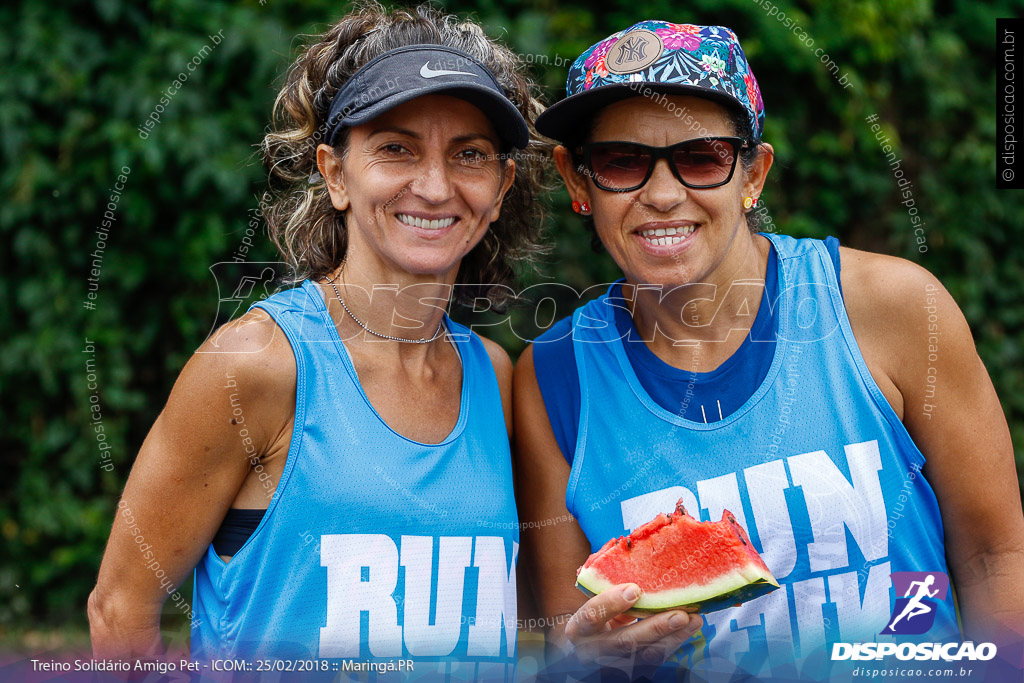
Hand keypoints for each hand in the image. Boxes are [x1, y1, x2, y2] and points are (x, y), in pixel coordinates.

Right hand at [564, 583, 701, 669]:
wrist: (587, 649)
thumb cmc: (592, 616)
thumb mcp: (591, 601)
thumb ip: (604, 581)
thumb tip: (622, 543)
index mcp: (579, 629)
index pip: (591, 616)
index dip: (611, 603)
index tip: (634, 589)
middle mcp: (594, 651)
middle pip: (625, 642)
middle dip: (655, 627)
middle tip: (680, 614)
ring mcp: (614, 664)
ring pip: (647, 654)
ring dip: (673, 637)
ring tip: (694, 619)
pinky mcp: (633, 669)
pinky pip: (657, 657)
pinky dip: (676, 641)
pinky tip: (690, 626)